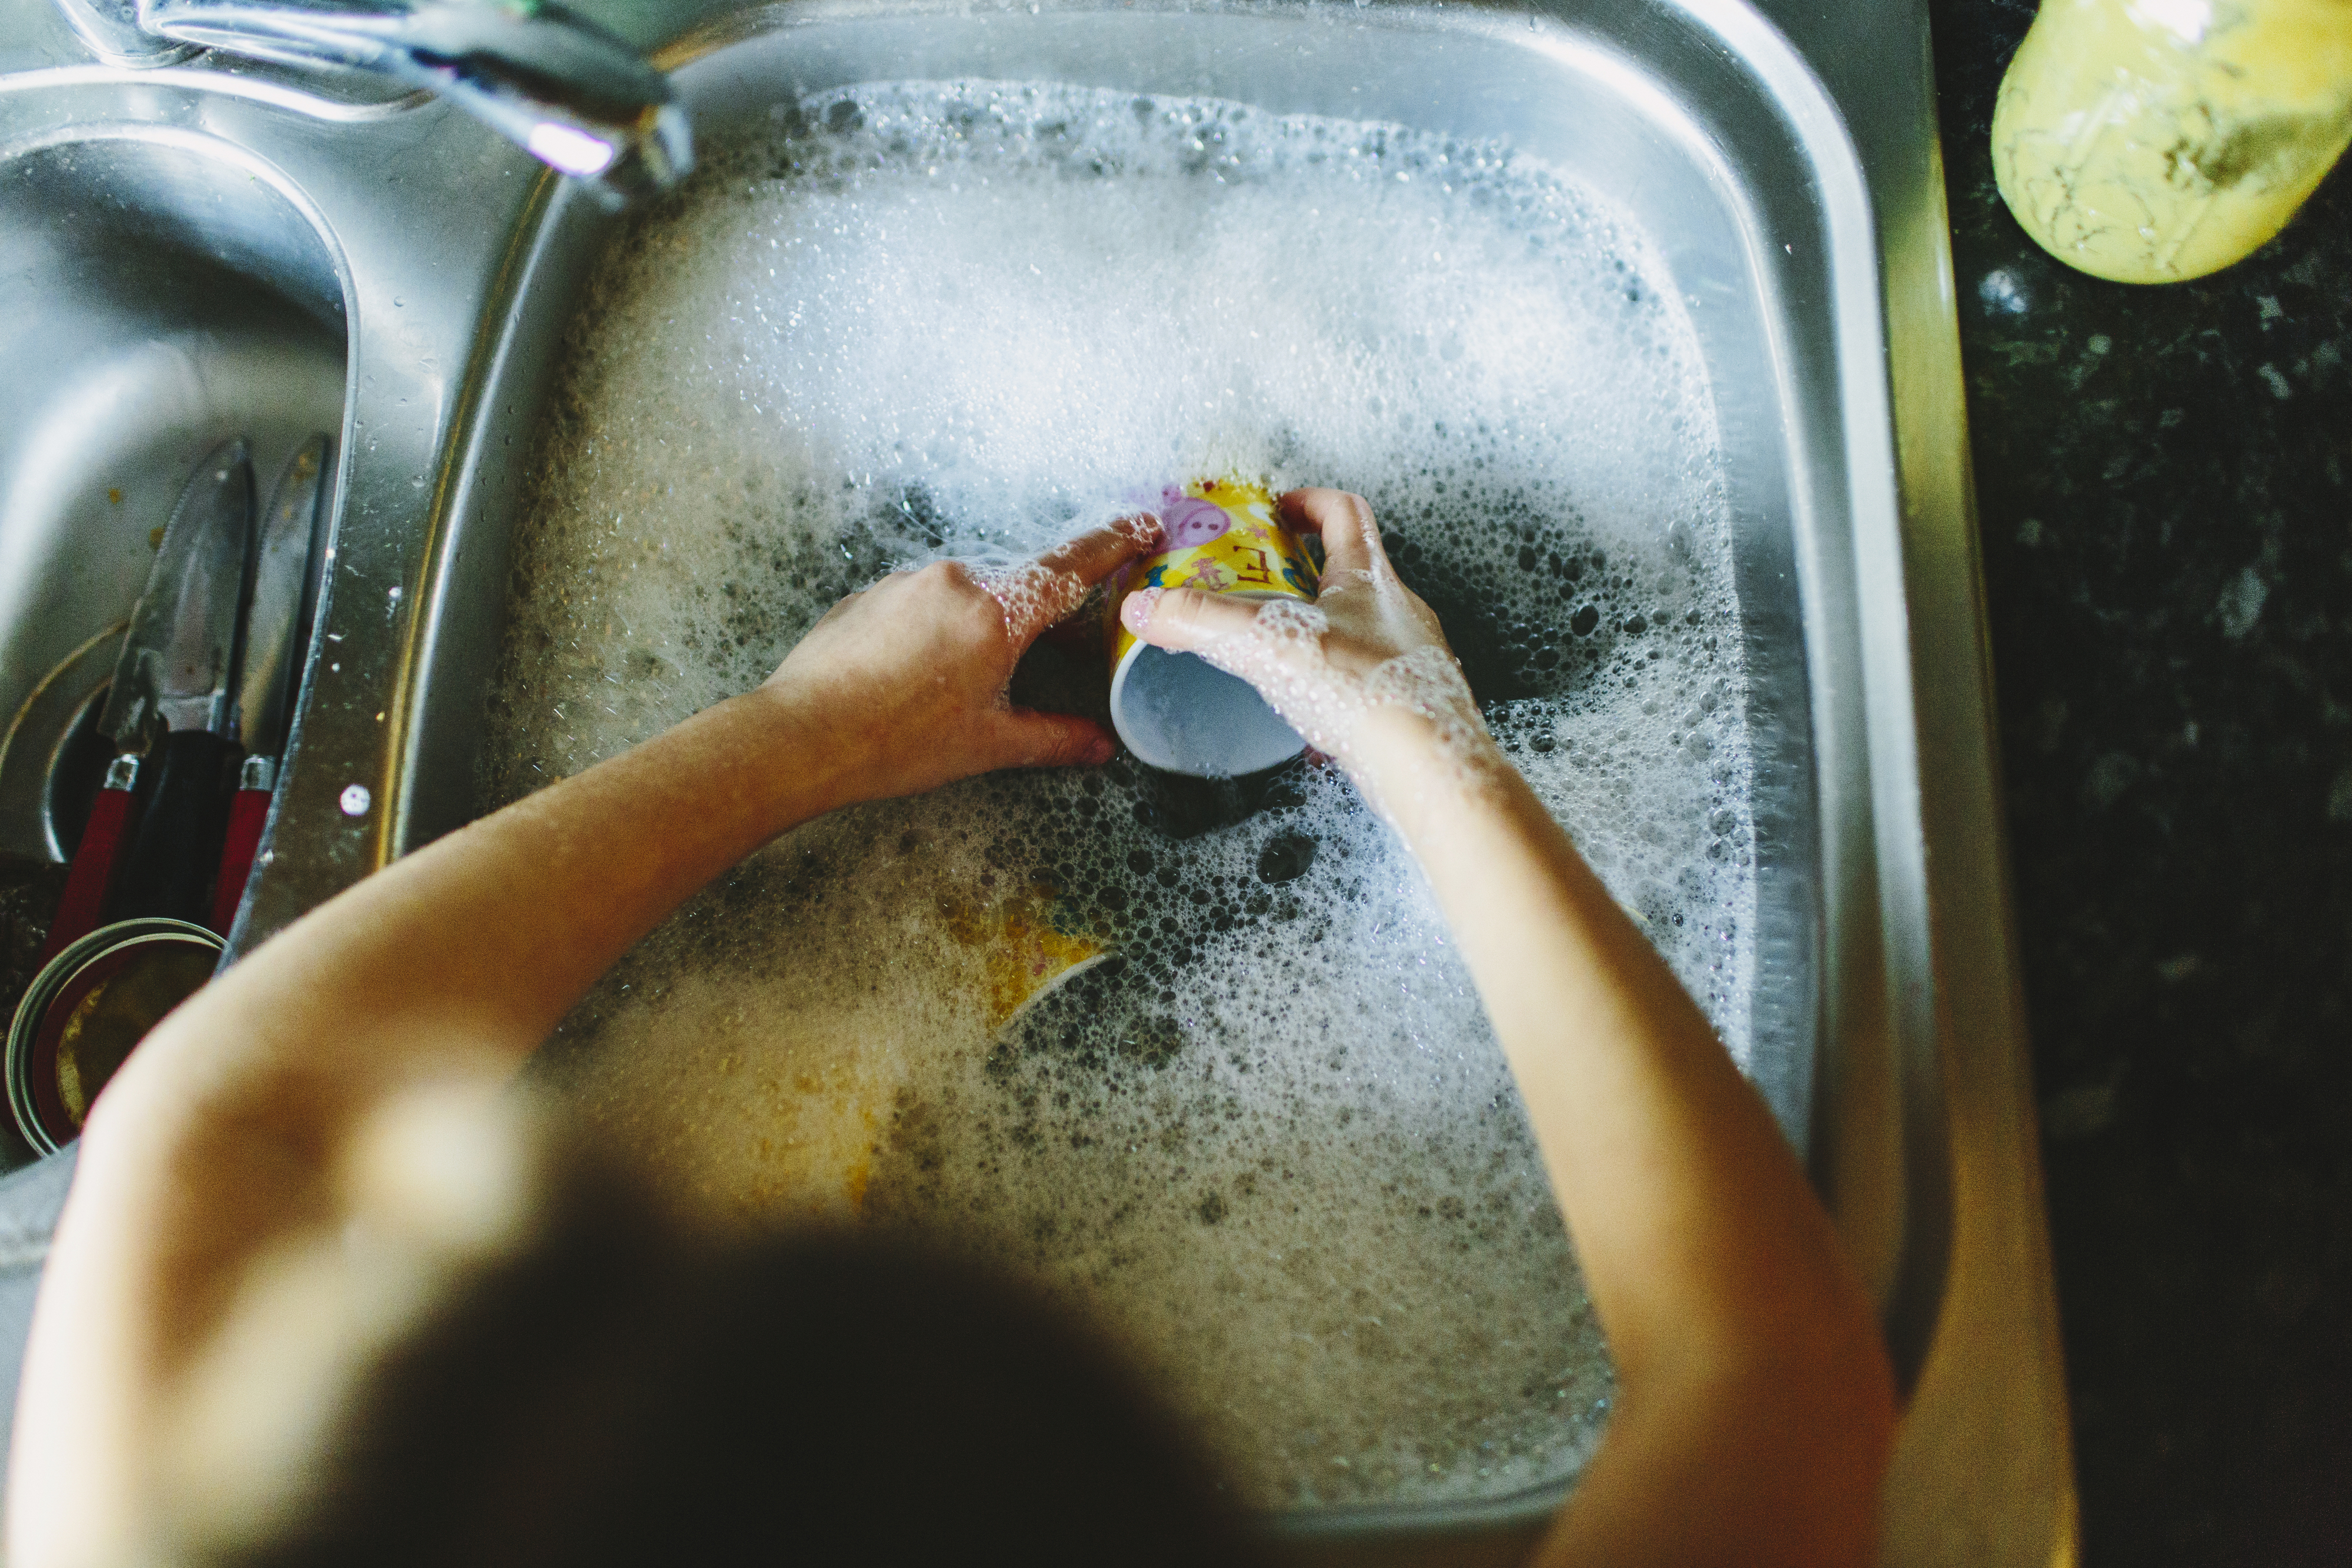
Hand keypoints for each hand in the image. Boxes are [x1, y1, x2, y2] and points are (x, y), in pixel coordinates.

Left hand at [763, 518, 1151, 805]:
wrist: (801, 735)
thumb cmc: (897, 742)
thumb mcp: (988, 745)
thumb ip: (1052, 738)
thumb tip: (1099, 747)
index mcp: (996, 612)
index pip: (1069, 567)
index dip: (1113, 545)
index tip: (1142, 527)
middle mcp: (955, 579)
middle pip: (1018, 583)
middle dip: (1040, 613)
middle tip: (1054, 652)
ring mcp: (907, 582)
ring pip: (968, 591)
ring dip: (983, 623)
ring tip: (970, 679)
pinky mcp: (870, 594)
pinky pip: (923, 600)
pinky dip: (938, 627)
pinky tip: (922, 674)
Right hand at [1117, 489, 1490, 802]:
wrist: (1427, 765)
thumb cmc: (1366, 690)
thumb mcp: (1267, 643)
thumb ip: (1200, 621)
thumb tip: (1147, 608)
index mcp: (1369, 578)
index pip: (1344, 512)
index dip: (1307, 503)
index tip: (1274, 513)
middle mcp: (1398, 611)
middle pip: (1350, 571)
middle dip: (1301, 574)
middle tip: (1258, 586)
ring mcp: (1408, 659)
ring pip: (1359, 631)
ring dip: (1317, 633)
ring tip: (1276, 652)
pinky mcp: (1408, 706)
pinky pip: (1365, 685)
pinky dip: (1333, 692)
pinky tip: (1308, 721)